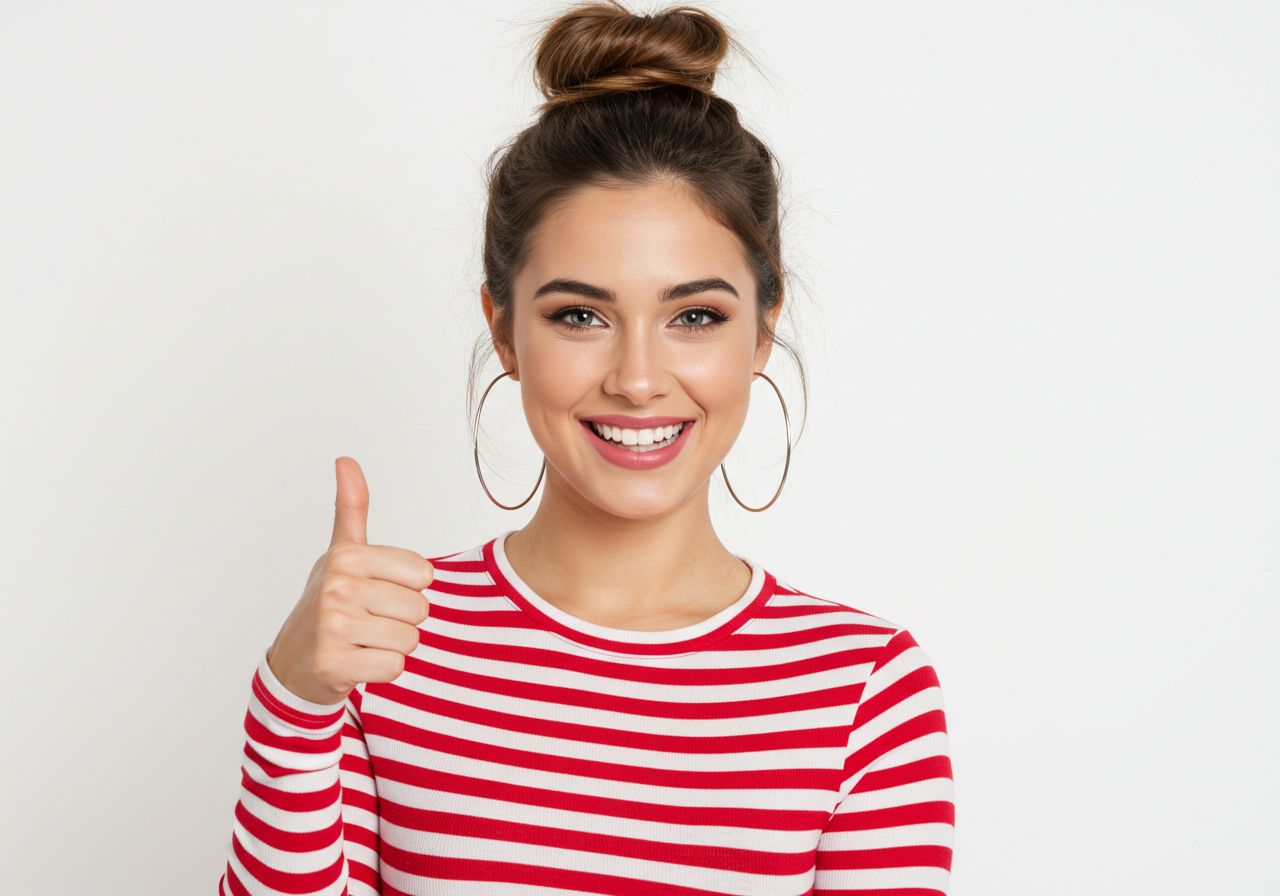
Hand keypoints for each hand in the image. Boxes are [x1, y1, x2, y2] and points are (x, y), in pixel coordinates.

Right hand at [265, 457, 432, 705]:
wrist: (294, 663)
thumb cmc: (328, 604)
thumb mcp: (341, 553)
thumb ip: (351, 508)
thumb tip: (346, 460)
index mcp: (348, 556)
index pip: (423, 574)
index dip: (408, 589)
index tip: (378, 592)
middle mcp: (339, 586)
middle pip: (420, 609)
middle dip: (401, 621)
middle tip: (370, 622)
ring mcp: (335, 626)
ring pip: (410, 639)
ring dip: (393, 647)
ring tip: (364, 641)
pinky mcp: (335, 663)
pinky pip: (395, 667)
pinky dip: (383, 671)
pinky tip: (358, 662)